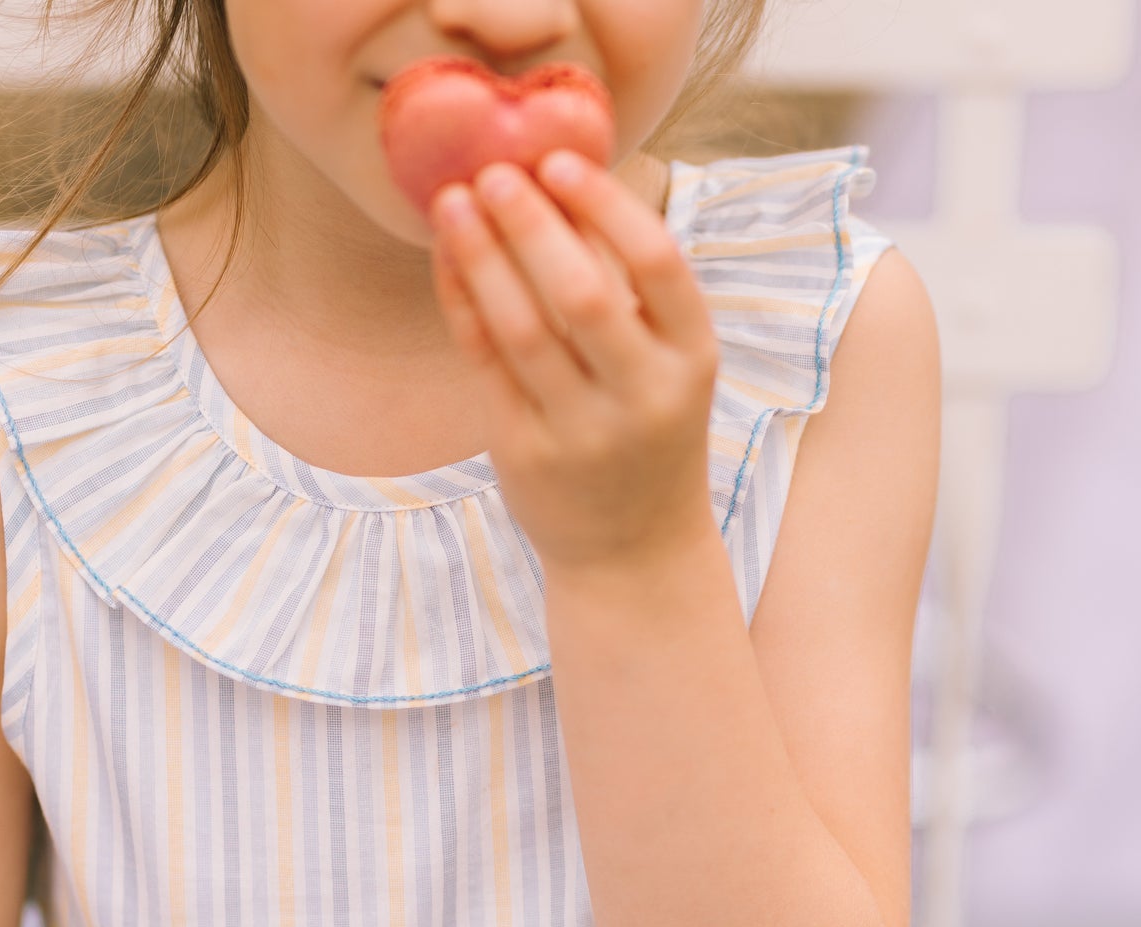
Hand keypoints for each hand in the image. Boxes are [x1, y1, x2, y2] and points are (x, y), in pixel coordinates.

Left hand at [428, 150, 720, 574]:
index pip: (658, 264)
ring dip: (482, 256)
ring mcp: (583, 432)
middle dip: (531, 224)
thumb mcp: (669, 365)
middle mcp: (643, 396)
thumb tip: (563, 181)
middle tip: (492, 171)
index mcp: (693, 359)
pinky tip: (447, 256)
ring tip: (452, 201)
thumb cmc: (647, 431)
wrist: (633, 550)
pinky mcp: (526, 454)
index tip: (559, 161)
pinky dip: (462, 302)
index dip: (605, 205)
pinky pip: (484, 363)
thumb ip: (633, 291)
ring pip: (522, 328)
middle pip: (582, 293)